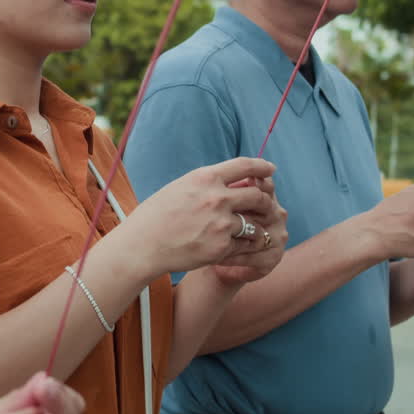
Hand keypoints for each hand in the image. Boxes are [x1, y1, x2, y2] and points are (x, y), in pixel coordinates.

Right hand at [122, 158, 278, 277]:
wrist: (142, 246)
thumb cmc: (156, 216)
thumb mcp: (180, 188)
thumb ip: (207, 184)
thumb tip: (233, 181)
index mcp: (204, 178)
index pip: (244, 165)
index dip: (262, 166)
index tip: (271, 169)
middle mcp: (216, 198)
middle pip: (257, 195)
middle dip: (265, 201)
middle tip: (266, 206)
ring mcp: (221, 224)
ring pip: (255, 224)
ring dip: (257, 228)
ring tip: (254, 233)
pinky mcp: (221, 248)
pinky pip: (245, 245)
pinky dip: (246, 246)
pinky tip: (241, 248)